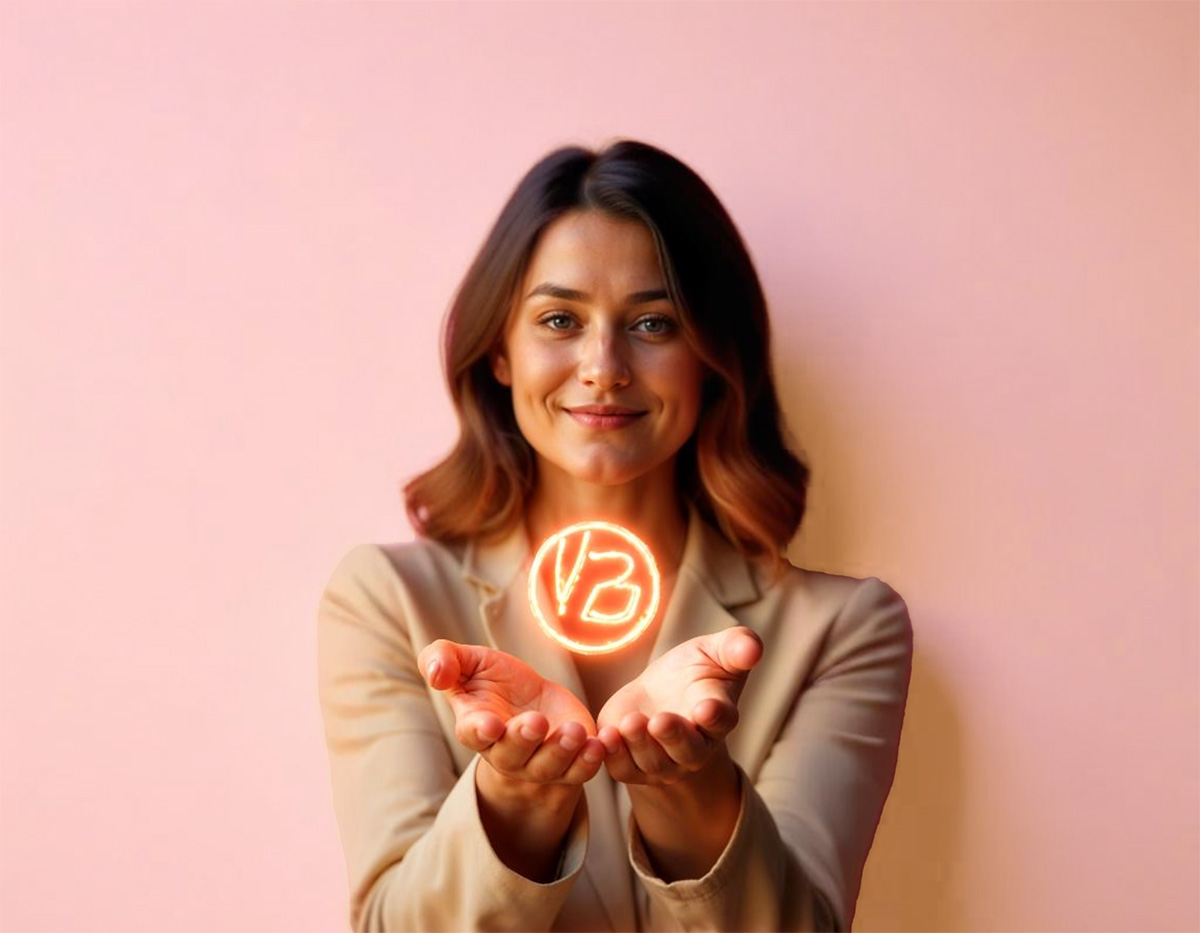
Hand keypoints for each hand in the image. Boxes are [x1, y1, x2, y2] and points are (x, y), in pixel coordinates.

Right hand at [418, 639, 605, 785]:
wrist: (532, 695)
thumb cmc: (493, 678)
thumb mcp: (468, 661)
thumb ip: (442, 659)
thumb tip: (435, 672)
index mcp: (477, 726)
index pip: (474, 734)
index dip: (481, 732)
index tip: (492, 725)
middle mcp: (506, 752)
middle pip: (513, 755)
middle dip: (524, 740)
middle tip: (535, 722)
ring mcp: (539, 761)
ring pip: (549, 767)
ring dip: (562, 751)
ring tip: (573, 731)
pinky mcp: (571, 761)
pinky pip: (580, 770)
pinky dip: (591, 760)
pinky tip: (601, 743)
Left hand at [596, 626, 762, 785]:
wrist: (659, 692)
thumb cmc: (694, 670)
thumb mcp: (714, 651)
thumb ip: (736, 647)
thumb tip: (753, 647)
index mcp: (718, 716)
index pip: (722, 720)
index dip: (715, 715)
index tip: (707, 708)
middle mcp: (694, 747)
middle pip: (687, 751)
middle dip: (674, 737)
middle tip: (660, 721)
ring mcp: (663, 761)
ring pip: (652, 762)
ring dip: (640, 745)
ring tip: (631, 722)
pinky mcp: (631, 764)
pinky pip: (622, 768)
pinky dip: (612, 756)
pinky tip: (604, 737)